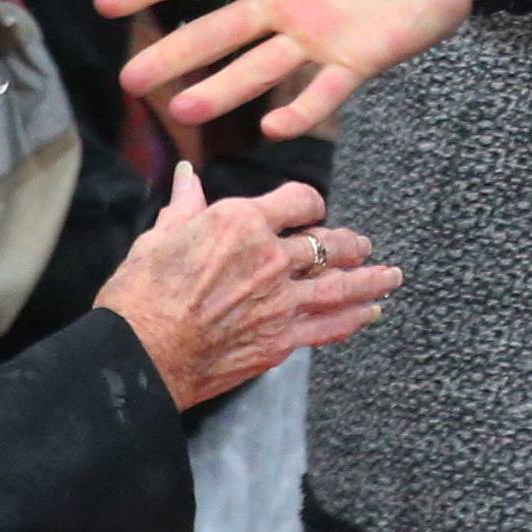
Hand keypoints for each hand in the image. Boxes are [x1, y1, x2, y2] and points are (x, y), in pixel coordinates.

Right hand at [93, 161, 401, 408]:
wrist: (139, 356)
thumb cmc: (140, 295)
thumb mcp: (160, 238)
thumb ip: (186, 205)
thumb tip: (187, 175)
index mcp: (241, 222)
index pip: (298, 201)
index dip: (309, 204)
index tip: (313, 210)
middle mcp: (269, 257)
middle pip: (326, 243)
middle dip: (349, 243)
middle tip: (364, 246)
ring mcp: (280, 300)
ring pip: (340, 284)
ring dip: (370, 279)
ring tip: (392, 276)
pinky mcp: (280, 340)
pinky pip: (328, 326)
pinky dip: (353, 318)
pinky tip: (370, 314)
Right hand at [98, 0, 472, 136]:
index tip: (107, 4)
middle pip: (216, 32)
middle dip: (173, 55)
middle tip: (130, 82)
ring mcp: (317, 33)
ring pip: (258, 68)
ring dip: (223, 89)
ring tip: (185, 109)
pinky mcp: (357, 59)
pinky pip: (323, 91)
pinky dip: (300, 109)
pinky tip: (272, 126)